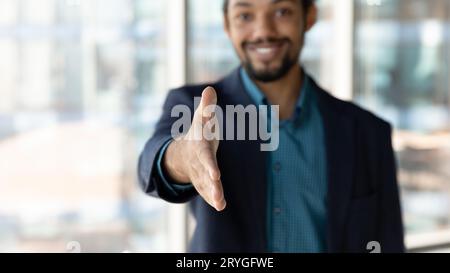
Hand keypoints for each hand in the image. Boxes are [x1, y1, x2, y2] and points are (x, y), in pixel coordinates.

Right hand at [163, 87, 225, 210]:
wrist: (185, 150)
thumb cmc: (199, 133)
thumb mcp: (202, 118)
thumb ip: (207, 107)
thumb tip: (210, 89)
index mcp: (200, 148)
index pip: (206, 158)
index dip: (210, 166)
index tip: (216, 175)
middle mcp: (199, 163)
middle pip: (205, 174)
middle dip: (210, 183)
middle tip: (217, 191)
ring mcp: (199, 174)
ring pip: (206, 186)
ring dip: (213, 194)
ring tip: (220, 204)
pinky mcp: (203, 182)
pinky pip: (207, 192)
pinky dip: (213, 199)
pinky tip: (220, 206)